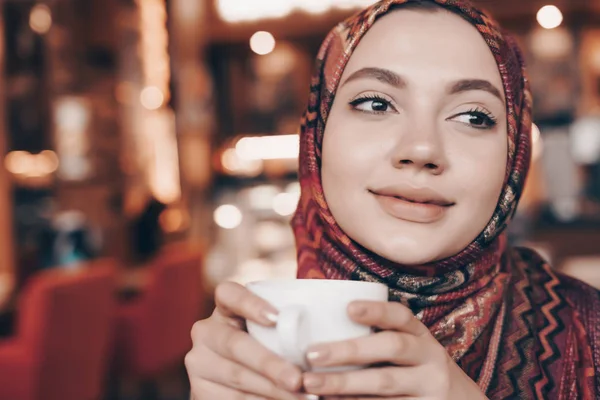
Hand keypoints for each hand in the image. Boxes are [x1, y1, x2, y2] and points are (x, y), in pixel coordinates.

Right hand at [185, 282, 303, 398]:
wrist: (232, 380)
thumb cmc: (266, 347)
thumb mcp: (268, 332)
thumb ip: (282, 328)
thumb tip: (321, 334)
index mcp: (224, 309)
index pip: (228, 294)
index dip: (250, 303)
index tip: (277, 318)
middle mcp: (205, 332)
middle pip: (235, 344)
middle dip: (269, 364)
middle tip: (298, 379)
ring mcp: (199, 363)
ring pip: (237, 377)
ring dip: (273, 390)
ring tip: (303, 397)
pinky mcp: (199, 391)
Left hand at [301, 301, 487, 398]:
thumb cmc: (418, 372)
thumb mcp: (412, 350)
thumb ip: (379, 338)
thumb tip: (324, 326)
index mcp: (421, 337)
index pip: (401, 316)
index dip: (376, 310)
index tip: (348, 308)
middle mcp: (430, 359)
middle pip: (391, 348)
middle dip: (349, 350)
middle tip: (312, 354)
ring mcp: (429, 388)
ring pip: (385, 383)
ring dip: (344, 384)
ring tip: (312, 383)